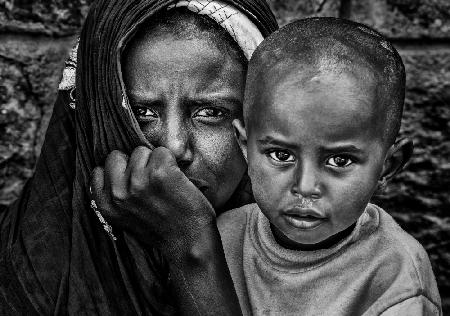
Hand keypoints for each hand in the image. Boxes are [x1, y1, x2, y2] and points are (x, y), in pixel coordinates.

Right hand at [90, 146, 215, 261]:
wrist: (189, 244)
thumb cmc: (162, 231)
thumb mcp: (126, 219)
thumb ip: (115, 198)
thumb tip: (112, 173)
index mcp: (106, 205)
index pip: (99, 171)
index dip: (118, 173)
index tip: (132, 182)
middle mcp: (118, 193)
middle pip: (116, 156)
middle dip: (132, 164)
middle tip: (150, 181)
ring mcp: (138, 182)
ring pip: (141, 151)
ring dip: (154, 162)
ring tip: (165, 182)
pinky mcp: (160, 173)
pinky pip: (162, 151)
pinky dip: (172, 161)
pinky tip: (177, 179)